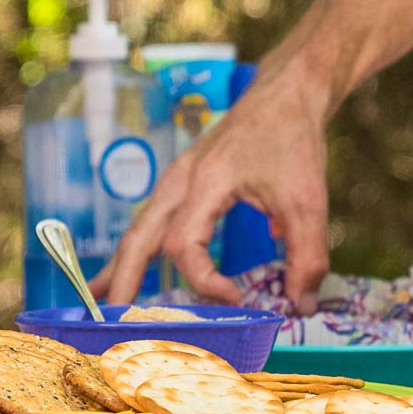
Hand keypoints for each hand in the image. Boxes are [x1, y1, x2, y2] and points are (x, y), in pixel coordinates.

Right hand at [96, 74, 332, 311]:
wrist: (286, 93)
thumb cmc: (294, 140)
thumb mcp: (309, 201)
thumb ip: (306, 256)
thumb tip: (302, 306)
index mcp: (204, 182)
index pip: (182, 246)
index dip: (203, 281)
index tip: (237, 298)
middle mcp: (180, 180)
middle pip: (139, 237)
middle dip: (124, 279)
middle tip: (112, 320)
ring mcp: (176, 179)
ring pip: (139, 228)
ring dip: (123, 265)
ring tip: (103, 300)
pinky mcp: (183, 181)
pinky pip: (150, 219)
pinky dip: (137, 249)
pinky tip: (123, 269)